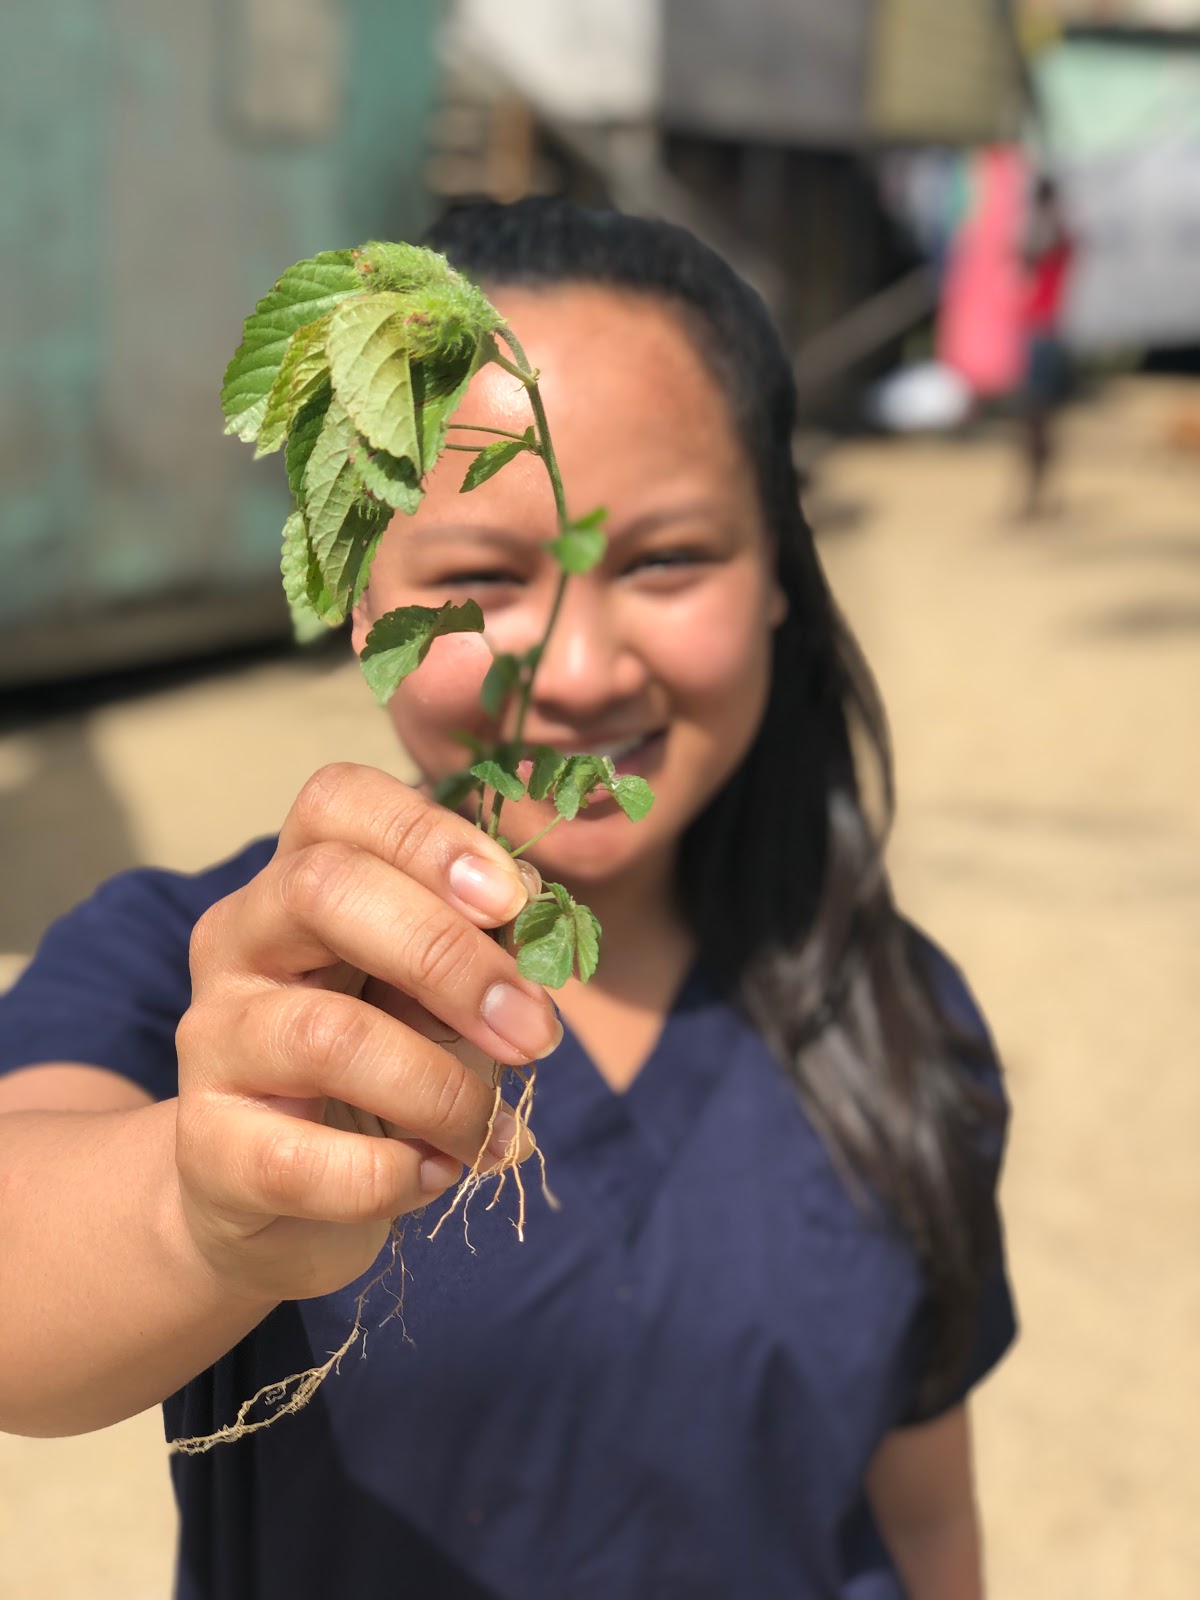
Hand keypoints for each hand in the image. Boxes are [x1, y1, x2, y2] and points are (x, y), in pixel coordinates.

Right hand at [173, 763, 558, 1303]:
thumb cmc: (384, 1067)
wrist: (282, 1199)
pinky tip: (438, 1175)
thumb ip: (482, 942)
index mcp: (298, 880)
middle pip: (322, 889)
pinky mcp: (207, 1148)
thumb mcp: (440, 992)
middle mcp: (238, 941)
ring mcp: (212, 1040)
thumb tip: (536, 910)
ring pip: (324, 1033)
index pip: (335, 802)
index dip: (428, 836)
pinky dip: (393, 1174)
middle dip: (450, 958)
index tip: (513, 901)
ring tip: (494, 1130)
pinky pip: (298, 1158)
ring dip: (442, 1090)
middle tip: (534, 1031)